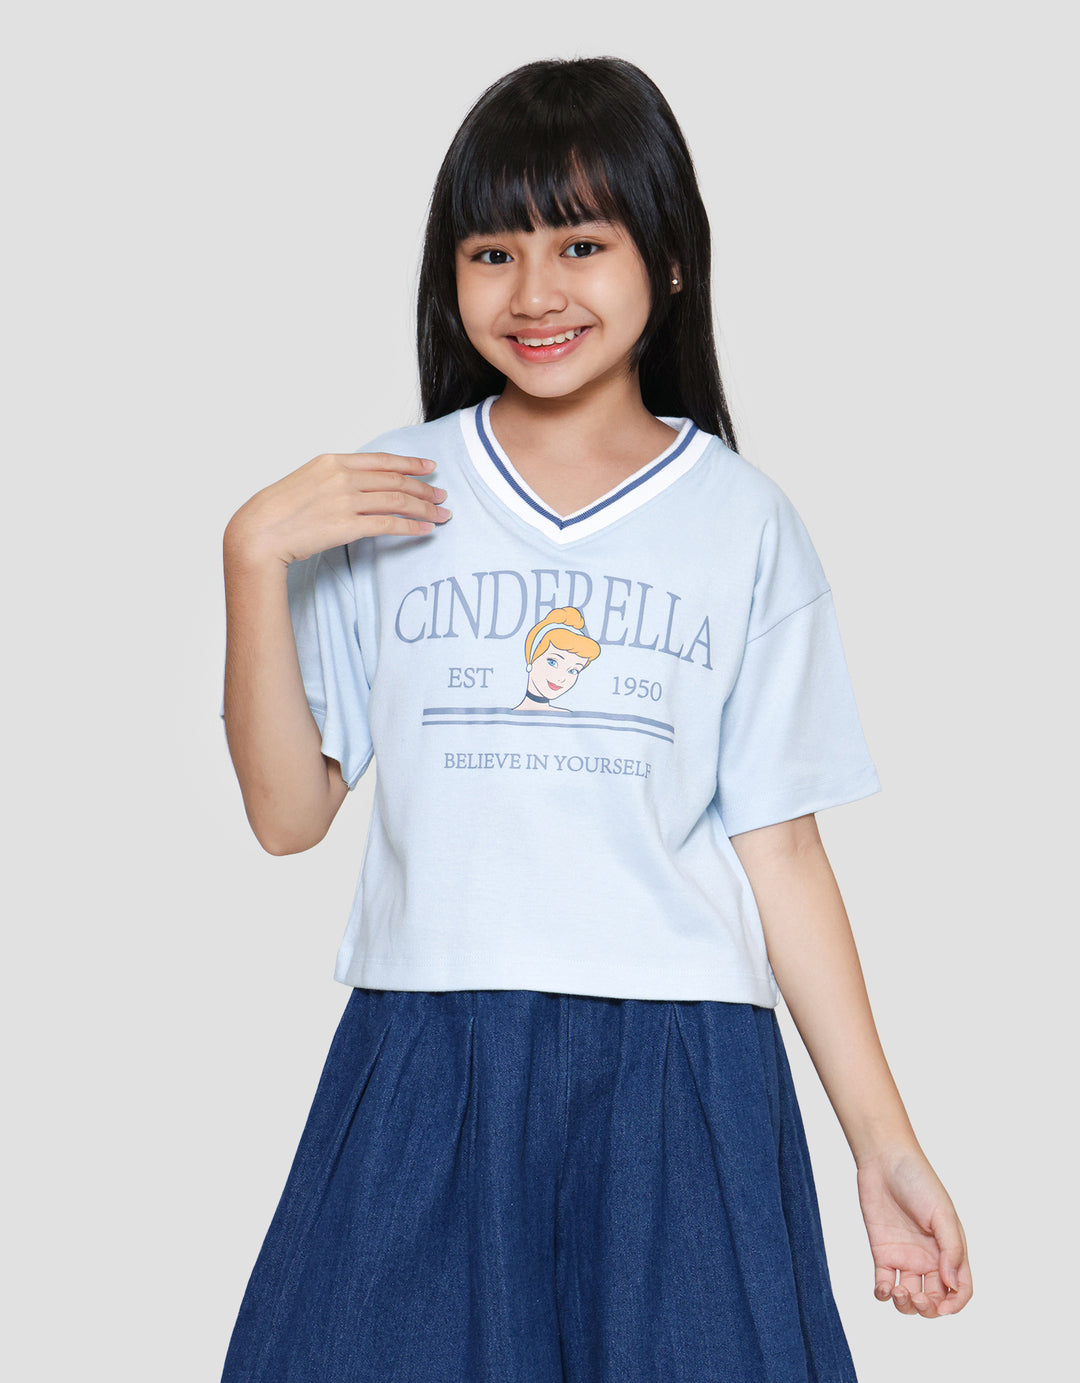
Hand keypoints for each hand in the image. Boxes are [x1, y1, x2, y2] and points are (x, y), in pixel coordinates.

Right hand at [224, 451, 450, 566]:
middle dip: (423, 489)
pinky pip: (389, 524)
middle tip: (441, 496)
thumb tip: (358, 486)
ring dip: (424, 508)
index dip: (411, 463)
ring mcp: (346, 501)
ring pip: (397, 501)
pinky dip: (411, 527)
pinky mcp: (347, 526)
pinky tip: (425, 530)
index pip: (383, 460)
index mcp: (333, 462)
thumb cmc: (278, 511)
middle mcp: (342, 477)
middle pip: (396, 480)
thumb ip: (334, 479)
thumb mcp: (307, 481)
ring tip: (441, 515)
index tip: (430, 467)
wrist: (259, 531)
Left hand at [856, 1147, 972, 1317]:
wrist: (885, 1161)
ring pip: (909, 1296)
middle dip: (928, 1308)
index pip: (960, 1289)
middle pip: (934, 1299)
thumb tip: (952, 1284)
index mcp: (949, 1250)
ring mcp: (905, 1257)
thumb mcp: (941, 1214)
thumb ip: (950, 1249)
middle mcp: (929, 1258)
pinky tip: (884, 1289)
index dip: (954, 1304)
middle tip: (917, 1298)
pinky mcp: (882, 1253)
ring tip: (899, 1292)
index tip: (942, 1308)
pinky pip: (884, 1283)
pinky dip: (884, 1294)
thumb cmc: (918, 1181)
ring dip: (906, 1306)